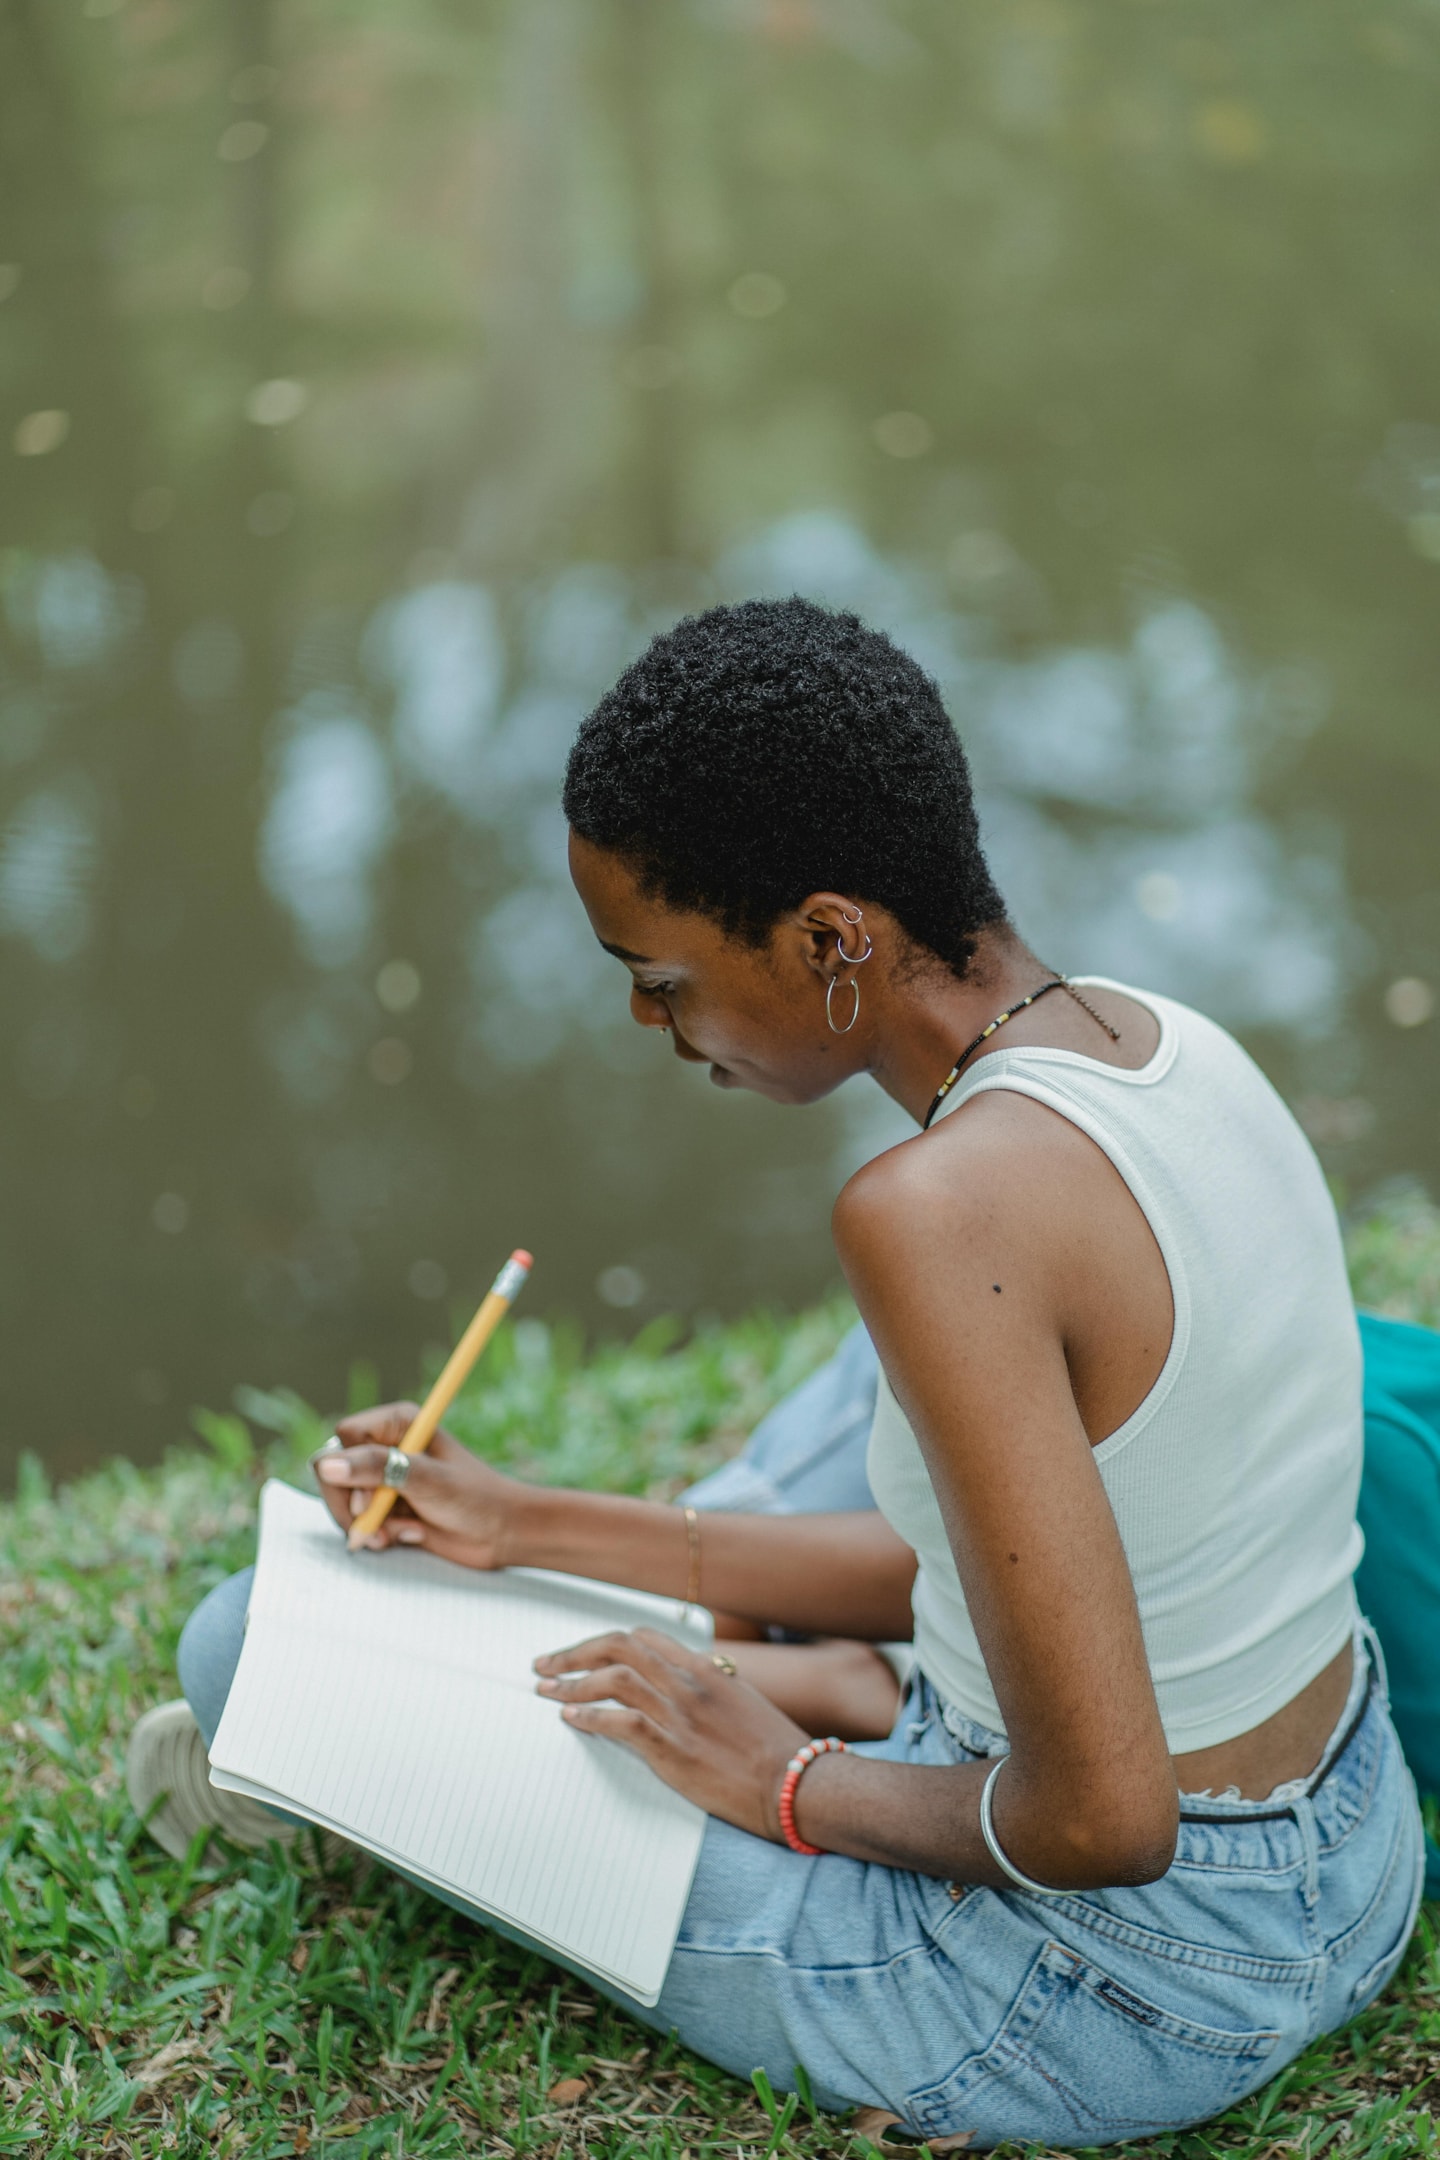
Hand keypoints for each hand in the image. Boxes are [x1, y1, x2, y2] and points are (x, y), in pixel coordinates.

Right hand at [314, 1401, 523, 1568]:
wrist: (503, 1533)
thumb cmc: (474, 1497)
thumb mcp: (425, 1479)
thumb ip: (376, 1469)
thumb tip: (326, 1464)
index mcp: (396, 1423)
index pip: (342, 1439)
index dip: (348, 1471)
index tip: (369, 1499)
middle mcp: (387, 1446)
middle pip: (334, 1472)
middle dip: (350, 1505)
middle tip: (374, 1527)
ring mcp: (386, 1478)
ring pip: (344, 1501)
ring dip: (364, 1525)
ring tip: (393, 1535)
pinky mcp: (388, 1506)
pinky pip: (359, 1522)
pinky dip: (376, 1535)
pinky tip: (405, 1536)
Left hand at [533, 1627, 810, 1840]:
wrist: (796, 1784)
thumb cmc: (776, 1751)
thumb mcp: (745, 1703)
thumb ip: (714, 1688)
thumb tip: (695, 1685)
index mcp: (705, 1668)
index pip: (643, 1638)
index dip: (605, 1643)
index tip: (582, 1654)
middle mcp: (689, 1682)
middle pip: (618, 1647)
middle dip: (575, 1652)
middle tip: (545, 1663)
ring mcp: (680, 1713)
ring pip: (613, 1679)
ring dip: (571, 1683)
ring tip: (546, 1691)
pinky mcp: (673, 1748)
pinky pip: (620, 1722)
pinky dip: (589, 1717)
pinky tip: (570, 1721)